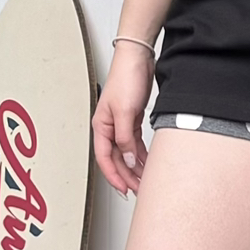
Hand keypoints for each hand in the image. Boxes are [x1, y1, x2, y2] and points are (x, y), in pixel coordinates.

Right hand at [93, 44, 155, 195]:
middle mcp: (110, 127)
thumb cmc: (126, 78)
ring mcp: (121, 124)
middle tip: (138, 190)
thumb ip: (125, 138)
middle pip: (117, 159)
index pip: (105, 159)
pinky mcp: (132, 119)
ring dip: (135, 167)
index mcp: (102, 126)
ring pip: (127, 153)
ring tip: (145, 180)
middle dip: (126, 176)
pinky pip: (135, 143)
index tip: (124, 189)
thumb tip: (128, 159)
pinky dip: (141, 154)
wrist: (138, 58)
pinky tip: (148, 163)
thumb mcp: (125, 112)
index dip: (114, 176)